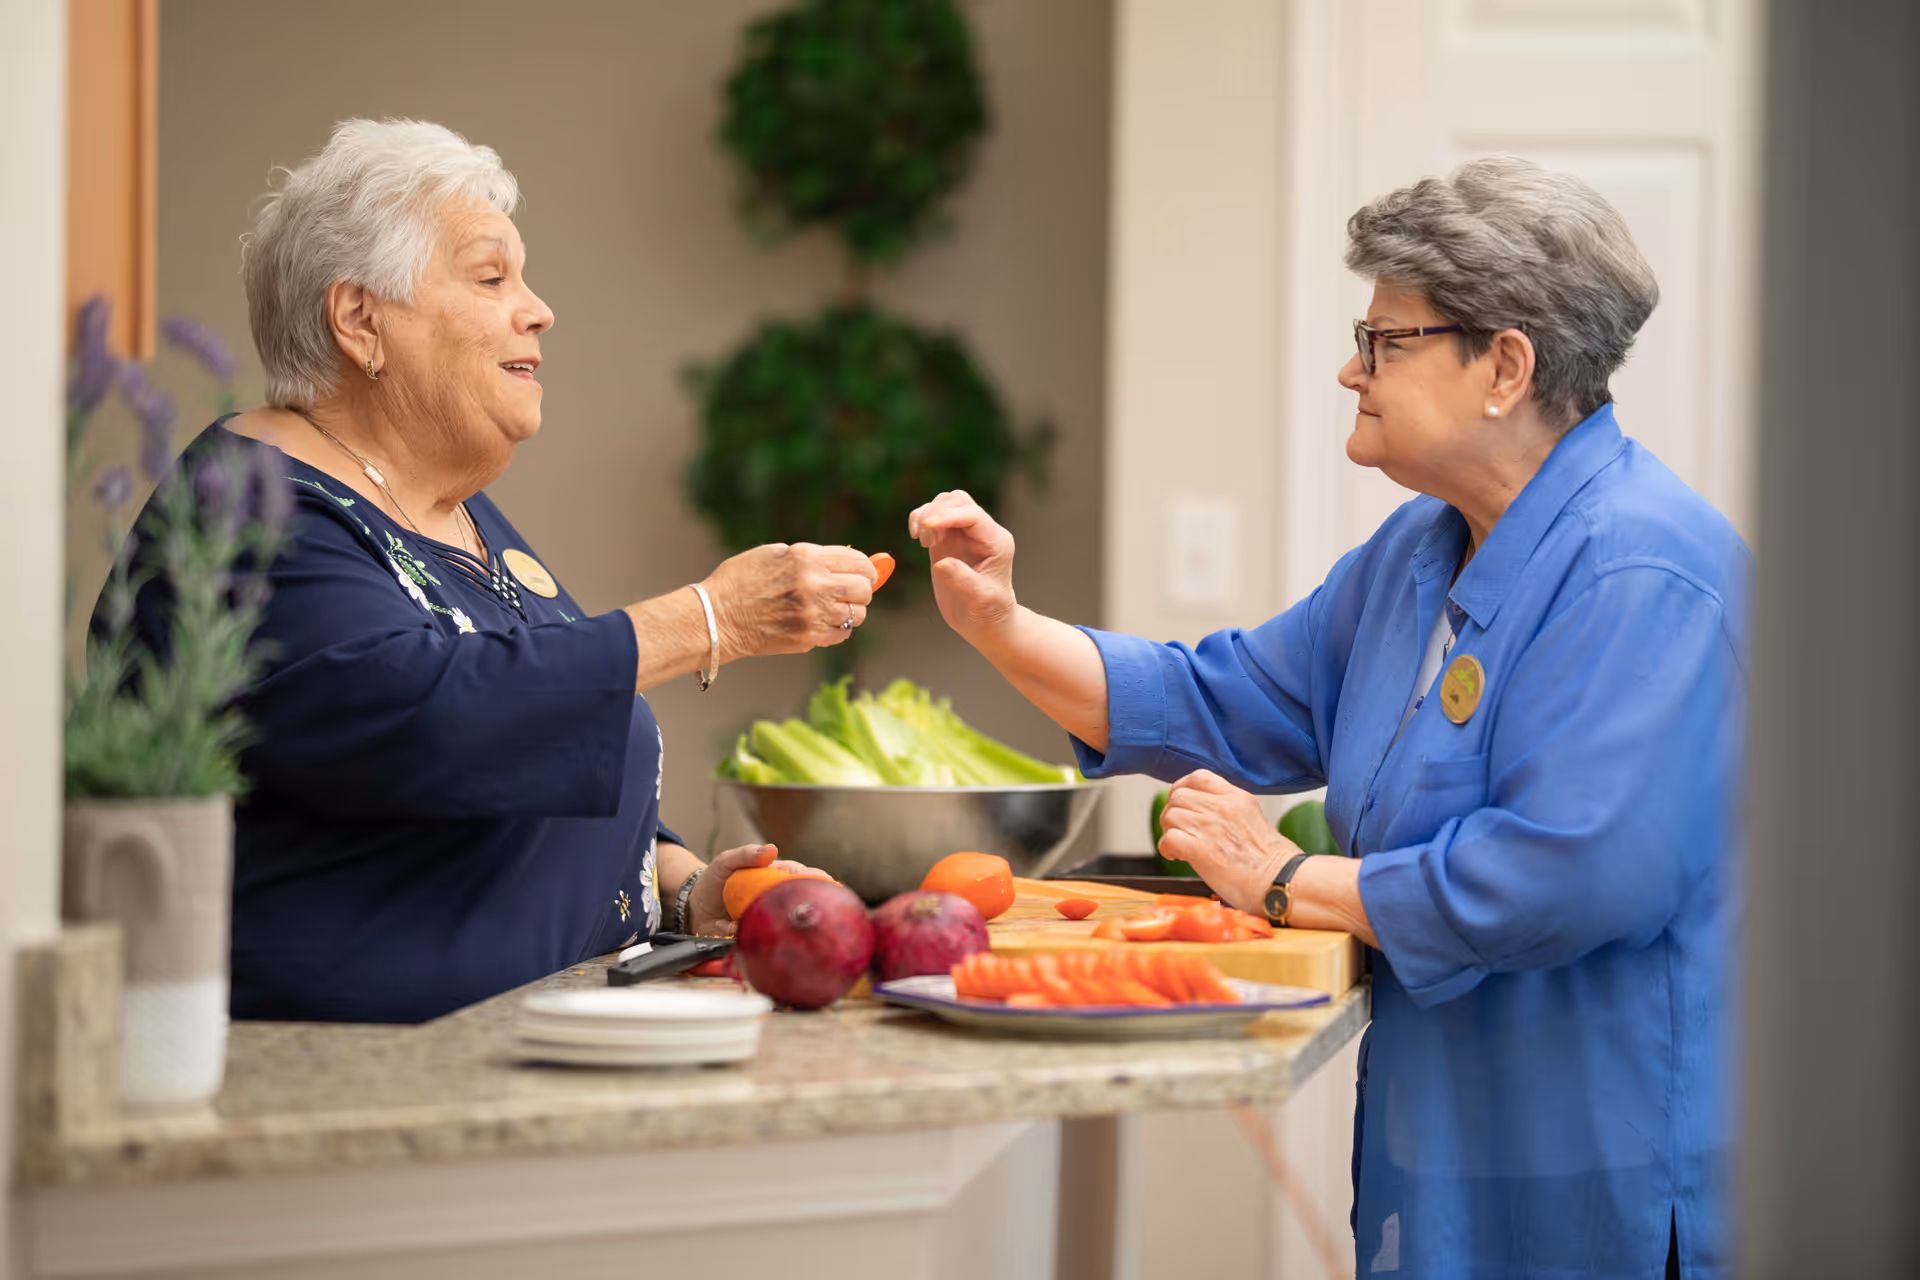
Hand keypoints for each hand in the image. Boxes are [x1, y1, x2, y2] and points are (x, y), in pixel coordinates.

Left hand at [685, 843, 831, 937]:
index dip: (818, 881)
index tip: (829, 885)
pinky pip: (758, 939)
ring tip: (753, 919)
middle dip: (807, 907)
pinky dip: (743, 934)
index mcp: (775, 878)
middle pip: (800, 903)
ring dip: (772, 922)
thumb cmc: (714, 880)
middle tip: (806, 910)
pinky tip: (726, 927)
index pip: (802, 877)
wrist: (692, 908)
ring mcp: (766, 919)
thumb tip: (772, 849)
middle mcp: (775, 900)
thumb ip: (746, 854)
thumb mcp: (725, 861)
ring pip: (782, 924)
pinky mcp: (753, 937)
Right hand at [702, 543, 876, 660]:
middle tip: (850, 593)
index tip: (865, 573)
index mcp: (806, 558)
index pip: (858, 562)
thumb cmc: (740, 582)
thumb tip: (846, 560)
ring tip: (833, 610)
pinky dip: (838, 630)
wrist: (717, 618)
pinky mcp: (809, 637)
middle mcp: (815, 584)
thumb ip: (811, 556)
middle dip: (861, 590)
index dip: (867, 568)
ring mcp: (814, 613)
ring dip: (851, 612)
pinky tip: (823, 624)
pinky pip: (843, 634)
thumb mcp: (774, 554)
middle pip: (864, 589)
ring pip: (858, 614)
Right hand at [907, 490, 1017, 640]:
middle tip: (923, 539)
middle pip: (958, 501)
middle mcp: (982, 533)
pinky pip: (933, 517)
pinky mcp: (948, 540)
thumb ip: (962, 580)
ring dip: (927, 515)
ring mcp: (964, 534)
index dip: (948, 516)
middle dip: (936, 512)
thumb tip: (941, 563)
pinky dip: (921, 521)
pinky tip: (918, 538)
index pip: (972, 516)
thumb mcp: (979, 600)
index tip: (927, 526)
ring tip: (922, 541)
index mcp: (997, 542)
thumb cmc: (988, 613)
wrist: (985, 623)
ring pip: (944, 503)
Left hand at [1157, 771, 1296, 914]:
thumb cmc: (1273, 861)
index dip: (1181, 789)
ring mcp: (1211, 827)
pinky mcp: (1202, 851)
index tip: (1180, 804)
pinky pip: (1169, 839)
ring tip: (1178, 846)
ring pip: (1171, 816)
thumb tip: (1204, 814)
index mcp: (1237, 798)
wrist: (1282, 882)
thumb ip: (1229, 811)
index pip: (1198, 777)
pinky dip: (1167, 848)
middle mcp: (1223, 807)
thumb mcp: (1254, 819)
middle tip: (1178, 830)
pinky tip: (1177, 857)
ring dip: (1168, 831)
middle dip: (1172, 813)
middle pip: (1178, 796)